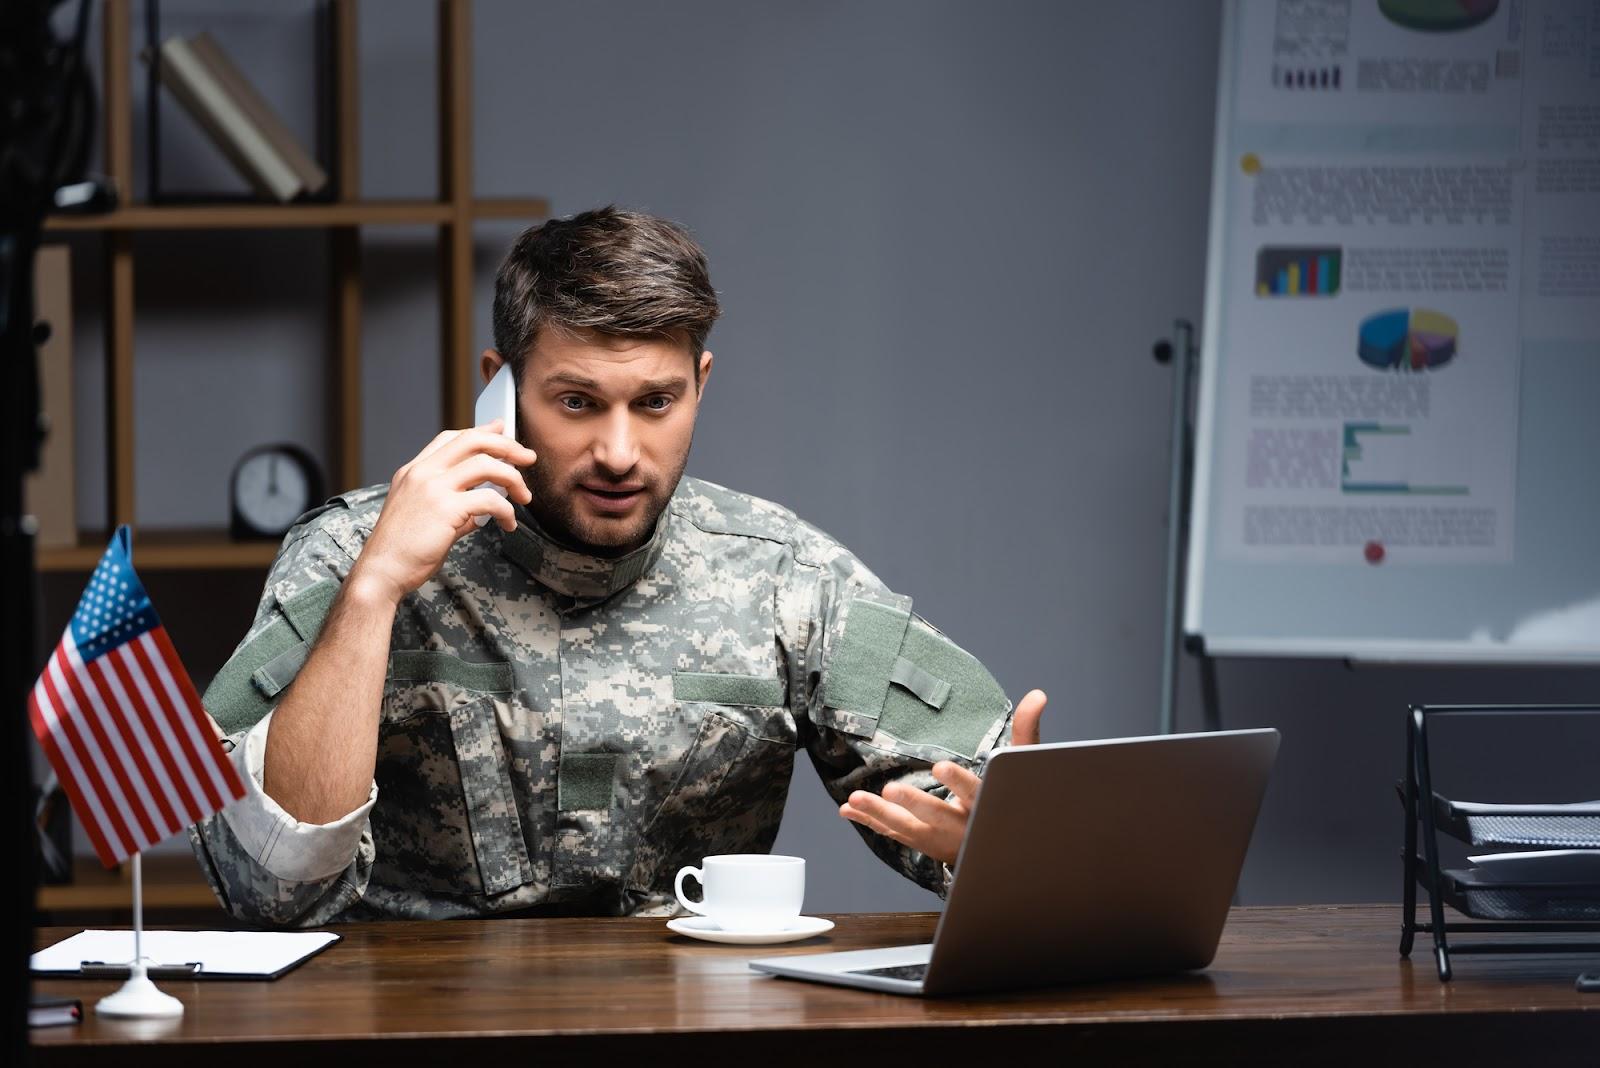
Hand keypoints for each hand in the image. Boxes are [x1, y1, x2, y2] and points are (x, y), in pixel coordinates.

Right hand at [349, 421, 536, 605]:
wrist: (381, 571)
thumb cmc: (402, 550)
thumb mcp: (424, 515)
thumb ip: (454, 504)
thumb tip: (485, 503)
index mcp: (414, 471)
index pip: (451, 438)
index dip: (481, 432)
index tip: (503, 431)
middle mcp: (422, 473)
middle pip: (472, 441)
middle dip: (507, 446)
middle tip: (527, 458)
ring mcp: (432, 488)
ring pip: (486, 464)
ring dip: (513, 478)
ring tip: (524, 496)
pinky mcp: (445, 509)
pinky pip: (490, 499)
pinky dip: (506, 511)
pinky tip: (508, 524)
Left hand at [839, 688, 1046, 864]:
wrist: (1006, 852)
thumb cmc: (1010, 800)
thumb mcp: (1019, 767)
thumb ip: (1025, 731)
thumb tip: (1038, 694)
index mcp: (987, 805)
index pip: (975, 793)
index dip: (959, 782)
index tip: (941, 767)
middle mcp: (963, 826)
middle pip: (937, 816)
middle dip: (914, 804)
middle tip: (891, 790)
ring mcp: (940, 838)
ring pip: (909, 829)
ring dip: (881, 815)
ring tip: (856, 798)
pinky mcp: (924, 842)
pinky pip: (895, 833)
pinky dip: (872, 821)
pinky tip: (848, 809)